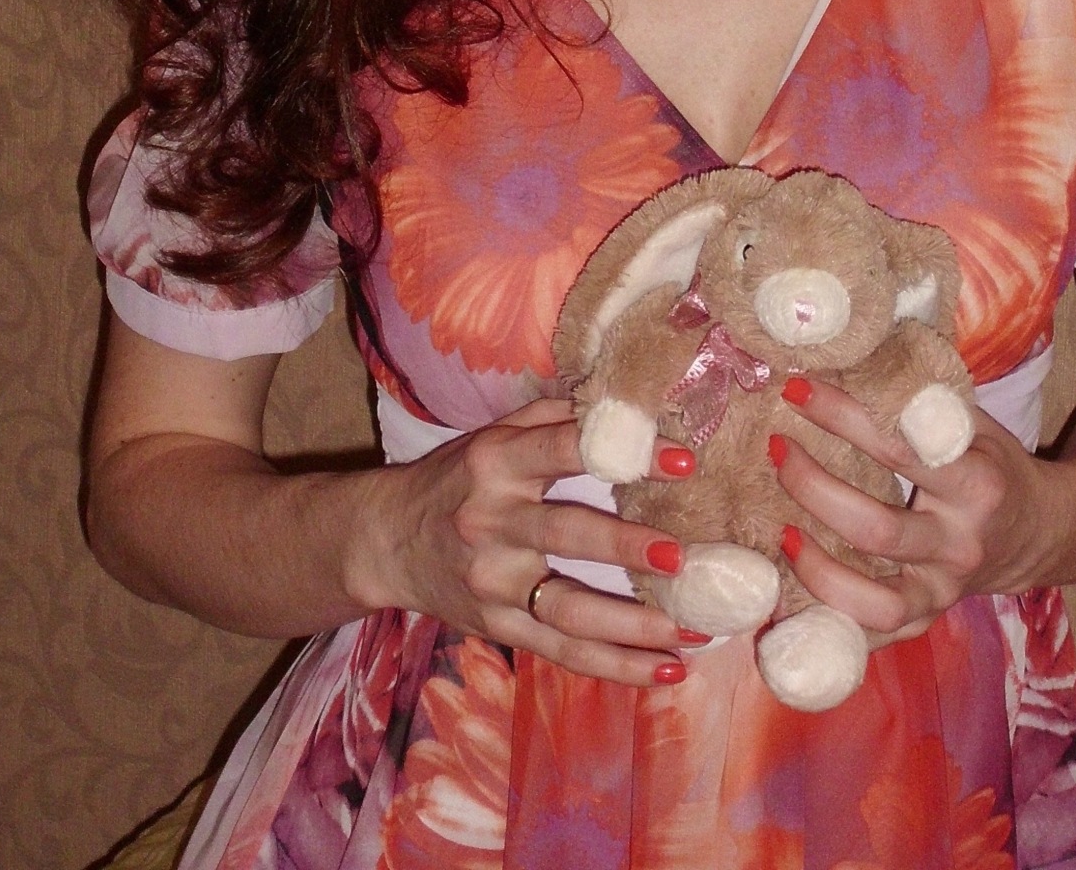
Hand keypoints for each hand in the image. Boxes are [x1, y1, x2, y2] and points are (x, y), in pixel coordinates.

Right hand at [348, 399, 704, 684]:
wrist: (384, 541)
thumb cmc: (455, 478)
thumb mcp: (492, 435)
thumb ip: (555, 418)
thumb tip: (629, 405)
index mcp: (497, 463)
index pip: (566, 450)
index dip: (625, 453)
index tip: (683, 459)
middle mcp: (493, 522)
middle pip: (566, 535)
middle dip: (625, 548)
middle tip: (682, 557)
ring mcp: (494, 584)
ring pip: (568, 610)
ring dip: (633, 625)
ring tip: (690, 631)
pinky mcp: (498, 629)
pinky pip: (563, 651)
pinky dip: (616, 667)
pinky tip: (666, 670)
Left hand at [768, 380, 1060, 645]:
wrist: (1040, 532)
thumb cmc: (993, 464)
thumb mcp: (972, 423)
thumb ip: (919, 402)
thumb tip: (844, 361)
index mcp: (975, 486)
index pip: (898, 449)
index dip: (841, 416)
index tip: (797, 389)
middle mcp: (960, 546)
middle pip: (876, 531)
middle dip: (813, 488)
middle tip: (778, 450)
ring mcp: (944, 593)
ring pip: (875, 603)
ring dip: (817, 569)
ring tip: (782, 530)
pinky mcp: (928, 620)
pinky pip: (873, 639)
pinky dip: (829, 621)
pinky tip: (791, 590)